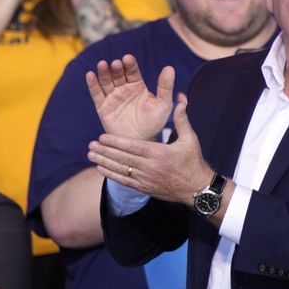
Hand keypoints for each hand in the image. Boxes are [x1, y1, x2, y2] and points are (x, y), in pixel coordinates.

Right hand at [87, 54, 174, 139]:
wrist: (140, 142)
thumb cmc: (154, 123)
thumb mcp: (163, 105)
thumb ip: (165, 87)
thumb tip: (170, 68)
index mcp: (137, 85)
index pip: (132, 71)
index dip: (130, 64)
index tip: (128, 58)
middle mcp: (123, 88)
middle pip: (118, 74)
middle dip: (116, 68)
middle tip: (116, 63)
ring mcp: (112, 97)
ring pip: (106, 81)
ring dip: (103, 72)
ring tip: (102, 64)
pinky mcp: (103, 107)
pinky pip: (97, 94)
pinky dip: (92, 84)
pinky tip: (90, 75)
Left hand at [88, 95, 213, 205]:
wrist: (197, 189)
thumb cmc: (193, 161)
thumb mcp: (190, 138)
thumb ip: (181, 119)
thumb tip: (180, 99)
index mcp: (158, 153)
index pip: (132, 147)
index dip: (115, 142)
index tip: (101, 137)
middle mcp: (149, 167)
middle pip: (122, 158)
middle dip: (105, 151)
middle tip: (90, 146)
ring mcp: (146, 179)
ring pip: (121, 170)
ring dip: (104, 163)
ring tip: (91, 156)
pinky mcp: (144, 188)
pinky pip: (124, 181)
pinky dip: (112, 175)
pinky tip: (101, 169)